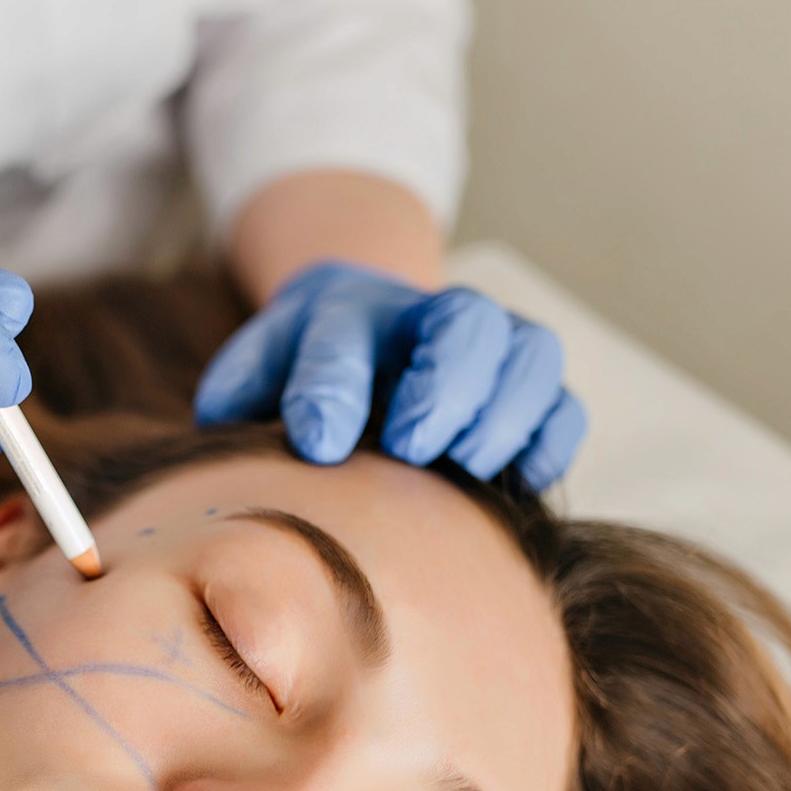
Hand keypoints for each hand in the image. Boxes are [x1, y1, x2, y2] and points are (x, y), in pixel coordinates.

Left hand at [194, 261, 585, 488]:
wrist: (366, 330)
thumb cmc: (302, 369)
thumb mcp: (256, 370)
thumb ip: (236, 395)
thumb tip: (225, 429)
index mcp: (347, 312)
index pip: (340, 336)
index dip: (331, 386)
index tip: (316, 443)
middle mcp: (428, 317)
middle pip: (464, 320)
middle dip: (443, 386)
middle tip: (409, 446)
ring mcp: (491, 346)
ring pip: (531, 353)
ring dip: (505, 412)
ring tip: (466, 465)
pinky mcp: (530, 389)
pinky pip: (565, 407)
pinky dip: (550, 442)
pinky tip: (518, 478)